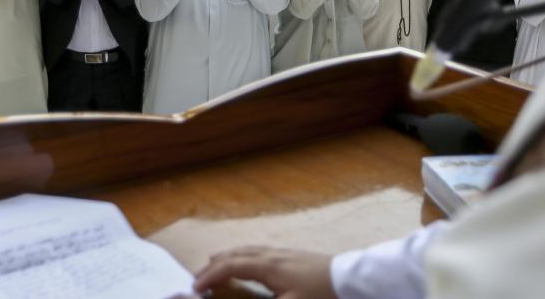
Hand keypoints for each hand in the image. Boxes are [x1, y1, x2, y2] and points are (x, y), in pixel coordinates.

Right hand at [194, 246, 334, 298]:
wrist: (349, 279)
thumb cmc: (320, 294)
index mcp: (268, 266)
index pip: (231, 266)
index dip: (210, 276)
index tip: (195, 289)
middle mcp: (271, 255)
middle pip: (236, 254)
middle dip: (214, 265)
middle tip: (197, 277)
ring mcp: (282, 253)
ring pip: (247, 250)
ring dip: (227, 257)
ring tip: (214, 263)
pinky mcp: (291, 256)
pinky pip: (257, 251)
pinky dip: (243, 255)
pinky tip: (248, 261)